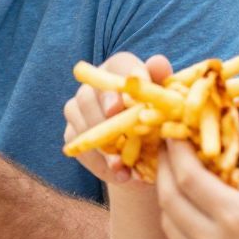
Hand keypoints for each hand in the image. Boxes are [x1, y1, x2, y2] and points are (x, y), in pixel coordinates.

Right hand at [62, 52, 173, 188]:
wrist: (146, 148)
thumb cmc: (159, 116)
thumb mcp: (166, 103)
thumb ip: (162, 83)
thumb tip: (158, 62)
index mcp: (120, 67)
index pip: (117, 67)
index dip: (117, 87)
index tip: (119, 108)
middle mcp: (93, 85)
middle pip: (89, 96)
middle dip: (102, 118)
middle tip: (117, 137)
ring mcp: (78, 109)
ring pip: (82, 124)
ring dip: (103, 147)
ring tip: (123, 166)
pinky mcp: (73, 133)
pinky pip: (81, 148)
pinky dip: (101, 164)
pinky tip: (120, 175)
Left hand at [153, 125, 238, 238]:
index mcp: (236, 218)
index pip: (188, 175)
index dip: (175, 151)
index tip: (172, 131)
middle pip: (168, 198)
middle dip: (163, 169)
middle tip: (167, 149)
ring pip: (169, 223)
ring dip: (168, 197)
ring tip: (177, 177)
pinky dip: (182, 224)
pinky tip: (195, 212)